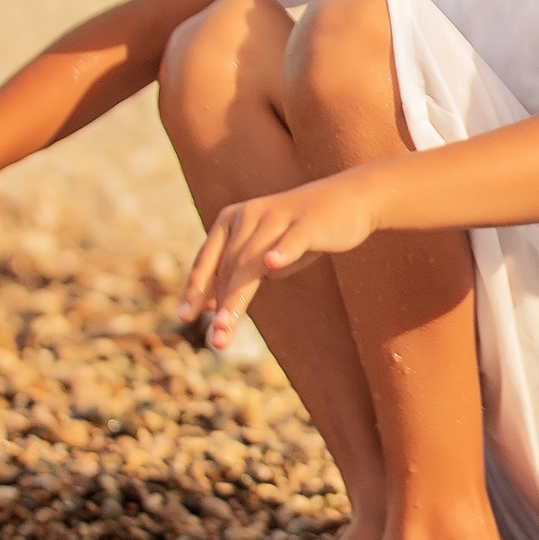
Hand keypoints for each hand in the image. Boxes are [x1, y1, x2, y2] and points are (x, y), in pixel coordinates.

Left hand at [181, 174, 380, 346]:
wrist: (353, 198)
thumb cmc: (303, 230)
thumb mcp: (267, 252)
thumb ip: (240, 273)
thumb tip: (211, 306)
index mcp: (232, 220)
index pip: (208, 259)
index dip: (195, 288)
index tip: (185, 318)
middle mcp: (249, 214)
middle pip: (230, 267)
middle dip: (222, 305)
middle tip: (217, 340)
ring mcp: (279, 216)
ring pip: (252, 261)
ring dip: (237, 296)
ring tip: (226, 324)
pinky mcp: (309, 222)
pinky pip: (293, 239)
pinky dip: (282, 252)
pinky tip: (271, 263)